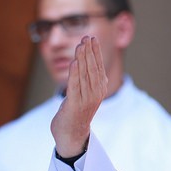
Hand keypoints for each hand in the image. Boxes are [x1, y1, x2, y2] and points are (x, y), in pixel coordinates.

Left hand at [51, 36, 106, 157]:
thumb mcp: (83, 93)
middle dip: (89, 51)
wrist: (71, 134)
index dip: (95, 51)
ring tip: (80, 45)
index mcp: (99, 89)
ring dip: (82, 58)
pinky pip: (75, 86)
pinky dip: (75, 73)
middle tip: (86, 37)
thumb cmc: (75, 111)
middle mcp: (95, 93)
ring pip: (84, 75)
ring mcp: (86, 99)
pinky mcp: (75, 105)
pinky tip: (74, 62)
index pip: (98, 66)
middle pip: (92, 68)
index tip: (91, 38)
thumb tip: (84, 62)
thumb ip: (85, 79)